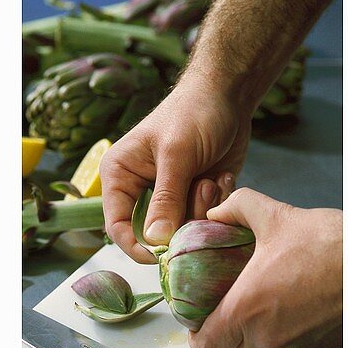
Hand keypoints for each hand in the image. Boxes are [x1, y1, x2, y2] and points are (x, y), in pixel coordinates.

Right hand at [100, 78, 249, 261]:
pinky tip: (220, 178)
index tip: (162, 254)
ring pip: (180, 229)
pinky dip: (215, 205)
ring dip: (201, 209)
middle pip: (151, 233)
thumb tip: (155, 241)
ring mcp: (167, 197)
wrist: (230, 92)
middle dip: (180, 221)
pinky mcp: (192, 198)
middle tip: (201, 190)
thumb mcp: (178, 154)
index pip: (117, 225)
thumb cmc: (195, 112)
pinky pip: (201, 220)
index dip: (136, 245)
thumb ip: (166, 199)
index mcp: (119, 178)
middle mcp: (138, 191)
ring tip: (211, 179)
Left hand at [190, 189, 341, 347]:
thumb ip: (240, 209)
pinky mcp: (317, 347)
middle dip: (227, 331)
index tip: (201, 321)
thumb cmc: (332, 245)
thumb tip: (218, 211)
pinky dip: (288, 330)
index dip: (199, 336)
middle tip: (232, 305)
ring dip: (258, 330)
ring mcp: (294, 345)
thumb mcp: (279, 217)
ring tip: (267, 298)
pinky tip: (295, 303)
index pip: (206, 345)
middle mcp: (267, 335)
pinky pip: (291, 346)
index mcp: (246, 309)